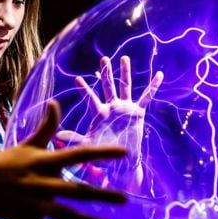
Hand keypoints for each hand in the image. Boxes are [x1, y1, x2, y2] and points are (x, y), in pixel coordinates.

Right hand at [0, 100, 127, 218]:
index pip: (78, 154)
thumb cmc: (9, 160)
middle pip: (75, 190)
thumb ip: (47, 127)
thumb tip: (55, 102)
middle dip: (100, 194)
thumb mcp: (28, 144)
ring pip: (64, 215)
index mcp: (44, 161)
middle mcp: (40, 183)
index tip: (124, 153)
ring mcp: (33, 204)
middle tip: (124, 199)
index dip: (101, 152)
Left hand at [58, 55, 162, 193]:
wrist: (123, 160)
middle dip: (106, 73)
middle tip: (103, 59)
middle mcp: (112, 107)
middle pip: (108, 86)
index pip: (90, 98)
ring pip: (126, 87)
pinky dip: (153, 86)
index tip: (77, 79)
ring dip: (125, 73)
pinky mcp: (138, 112)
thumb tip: (58, 134)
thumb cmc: (104, 152)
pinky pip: (147, 97)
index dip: (84, 89)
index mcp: (100, 113)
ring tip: (124, 58)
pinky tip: (159, 75)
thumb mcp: (89, 144)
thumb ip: (75, 138)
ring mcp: (125, 108)